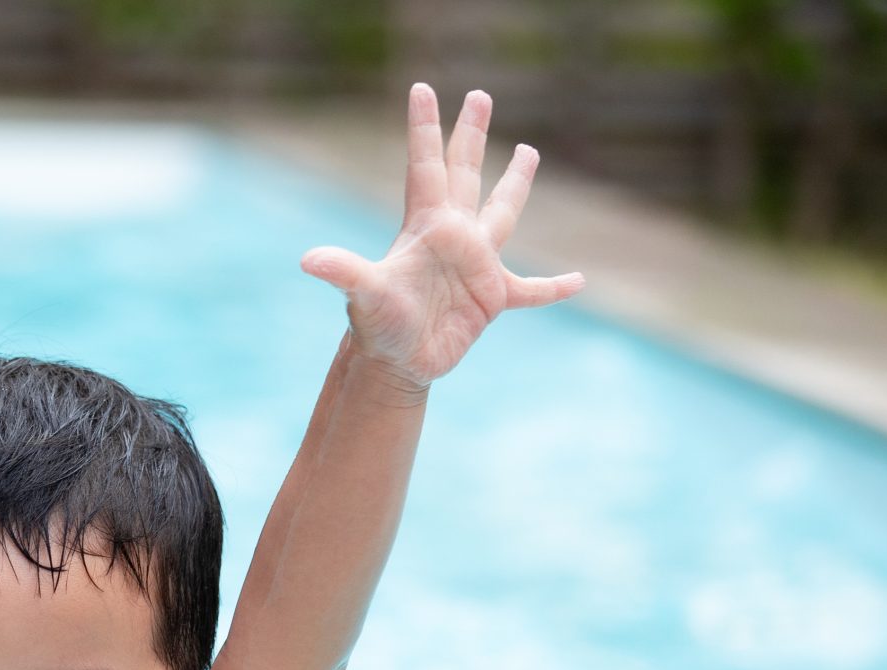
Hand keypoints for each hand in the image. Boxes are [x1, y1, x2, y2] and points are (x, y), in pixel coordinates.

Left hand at [300, 85, 584, 388]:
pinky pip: (532, 289)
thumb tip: (307, 260)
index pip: (426, 166)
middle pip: (465, 174)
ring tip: (528, 151)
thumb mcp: (365, 294)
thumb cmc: (377, 326)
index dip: (425, 129)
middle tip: (479, 95)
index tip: (421, 88)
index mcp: (426, 226)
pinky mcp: (492, 298)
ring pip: (501, 214)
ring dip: (515, 184)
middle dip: (471, 135)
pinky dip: (554, 287)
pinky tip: (579, 280)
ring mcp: (476, 265)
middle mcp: (453, 236)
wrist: (395, 363)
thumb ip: (345, 272)